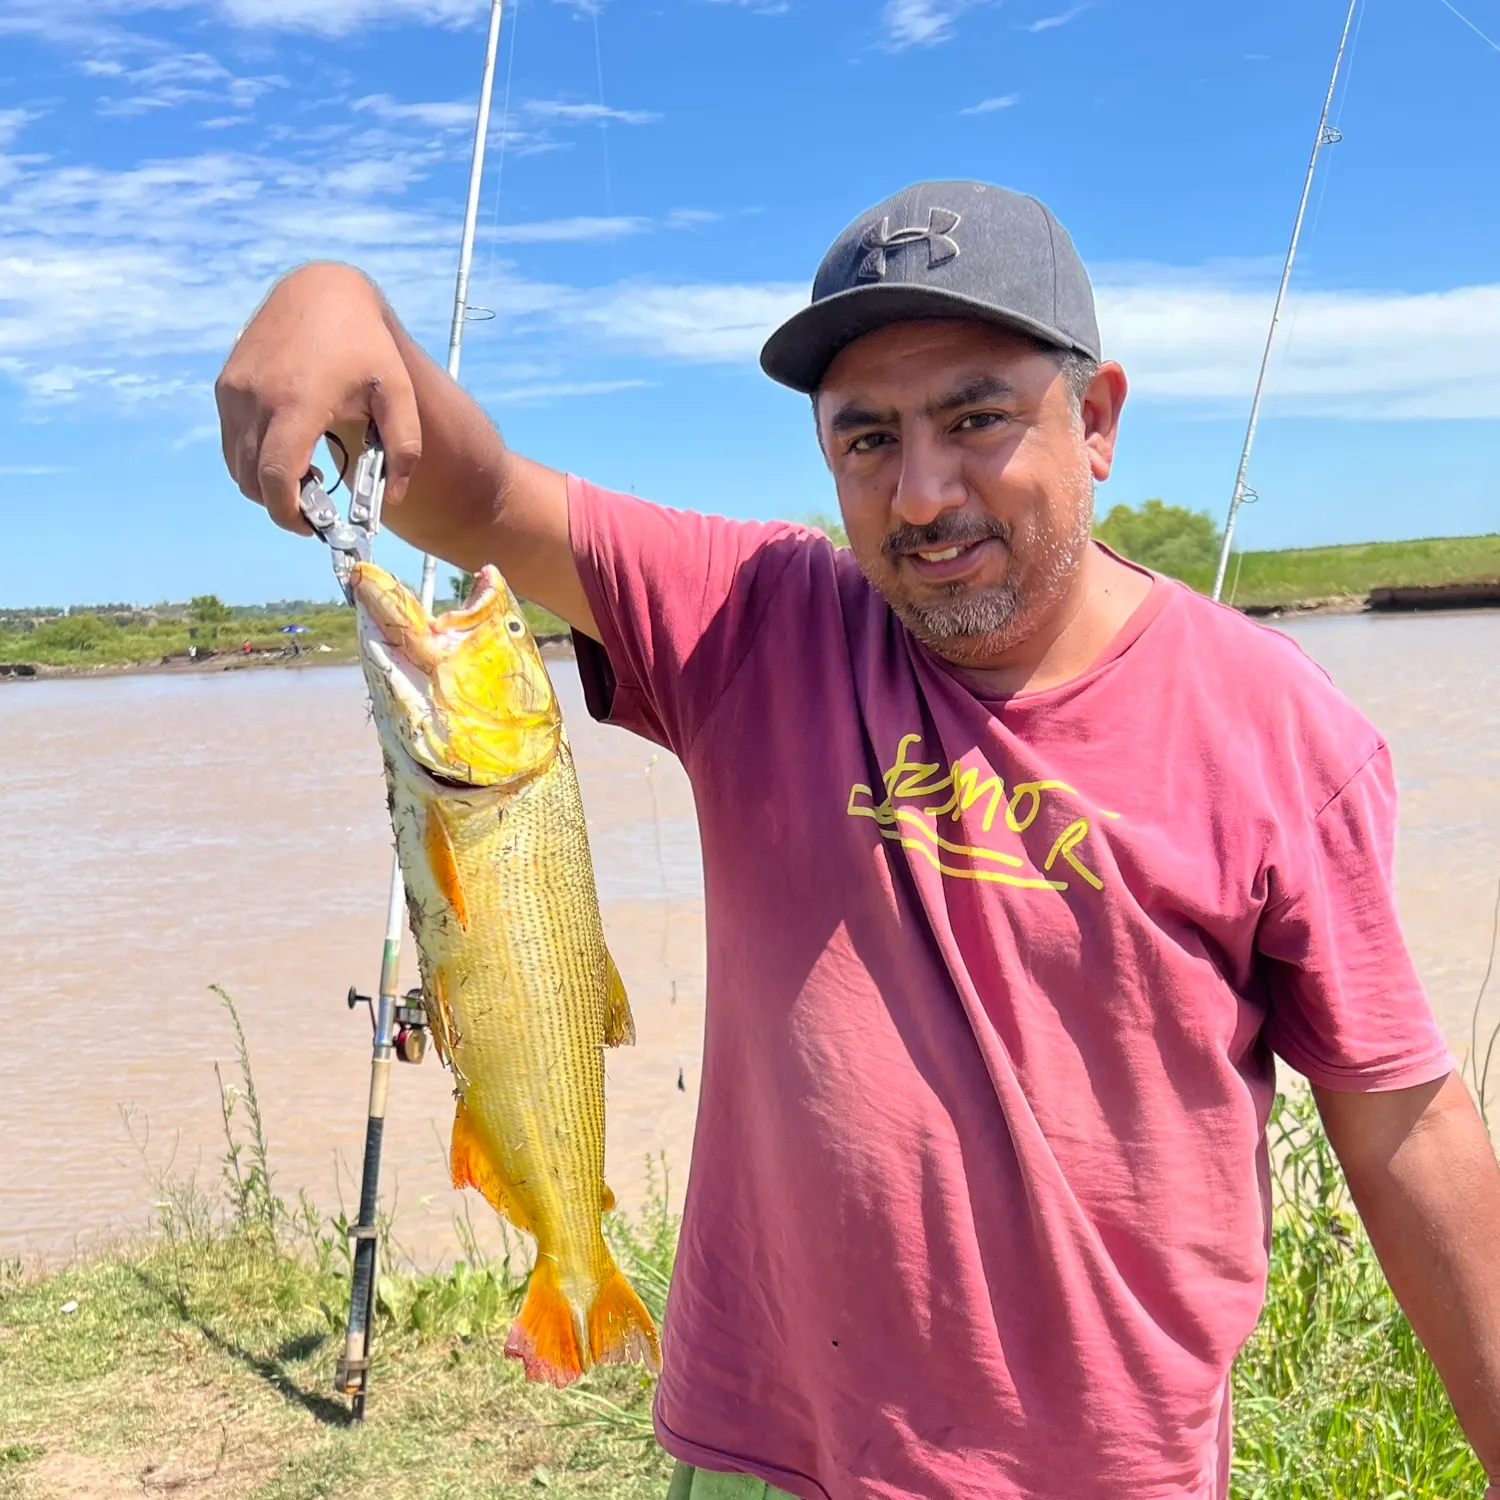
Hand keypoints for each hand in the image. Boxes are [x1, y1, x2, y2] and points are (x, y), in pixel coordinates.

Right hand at [215, 263, 422, 532]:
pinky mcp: (226, 385)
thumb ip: (405, 450)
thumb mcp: (399, 394)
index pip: (276, 478)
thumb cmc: (366, 346)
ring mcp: (234, 390)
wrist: (321, 290)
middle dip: (280, 505)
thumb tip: (392, 499)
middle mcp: (256, 398)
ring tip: (305, 474)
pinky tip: (288, 447)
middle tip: (314, 507)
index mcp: (297, 402)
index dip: (288, 514)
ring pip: (236, 464)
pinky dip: (252, 458)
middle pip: (252, 479)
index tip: (312, 527)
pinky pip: (231, 440)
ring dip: (264, 483)